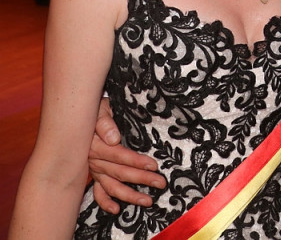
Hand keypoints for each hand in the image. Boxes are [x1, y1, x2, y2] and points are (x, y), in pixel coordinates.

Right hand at [88, 98, 164, 212]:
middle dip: (141, 179)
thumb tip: (114, 138)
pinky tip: (117, 209)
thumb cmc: (95, 111)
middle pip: (119, 172)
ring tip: (147, 201)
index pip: (118, 155)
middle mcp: (94, 160)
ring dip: (129, 195)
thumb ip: (105, 123)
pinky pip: (98, 191)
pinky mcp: (95, 174)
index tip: (153, 165)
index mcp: (95, 145)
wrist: (82, 116)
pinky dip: (106, 202)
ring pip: (112, 186)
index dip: (136, 161)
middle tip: (160, 183)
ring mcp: (95, 169)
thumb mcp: (99, 110)